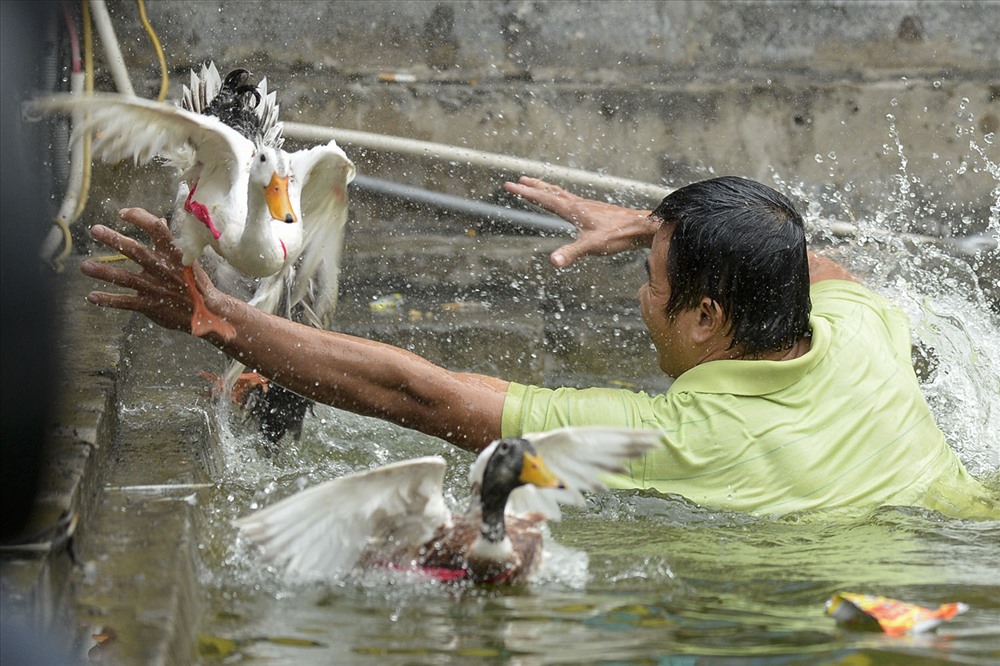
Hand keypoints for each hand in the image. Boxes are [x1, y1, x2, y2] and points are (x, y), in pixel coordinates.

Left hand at [80, 208, 218, 333]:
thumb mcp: (188, 259)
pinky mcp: (150, 305)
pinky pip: (125, 302)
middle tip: (95, 229)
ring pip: (125, 277)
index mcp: (174, 254)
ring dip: (103, 271)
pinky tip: (92, 296)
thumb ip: (170, 241)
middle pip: (135, 251)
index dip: (139, 217)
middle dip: (114, 239)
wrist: (209, 312)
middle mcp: (163, 268)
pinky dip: (108, 300)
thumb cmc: (196, 282)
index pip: (156, 229)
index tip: (123, 213)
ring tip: (85, 266)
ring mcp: (155, 288)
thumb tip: (159, 221)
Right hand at [503, 176, 658, 266]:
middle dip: (533, 187)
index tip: (509, 185)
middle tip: (518, 181)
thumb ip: (571, 253)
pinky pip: (571, 200)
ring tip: (536, 187)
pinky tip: (565, 204)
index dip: (525, 193)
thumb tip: (552, 262)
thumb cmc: (618, 235)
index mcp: (573, 210)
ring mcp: (587, 206)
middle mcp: (578, 204)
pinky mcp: (594, 211)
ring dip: (546, 189)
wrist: (641, 227)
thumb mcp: (592, 246)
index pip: (544, 199)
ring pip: (561, 194)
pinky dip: (560, 197)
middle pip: (551, 192)